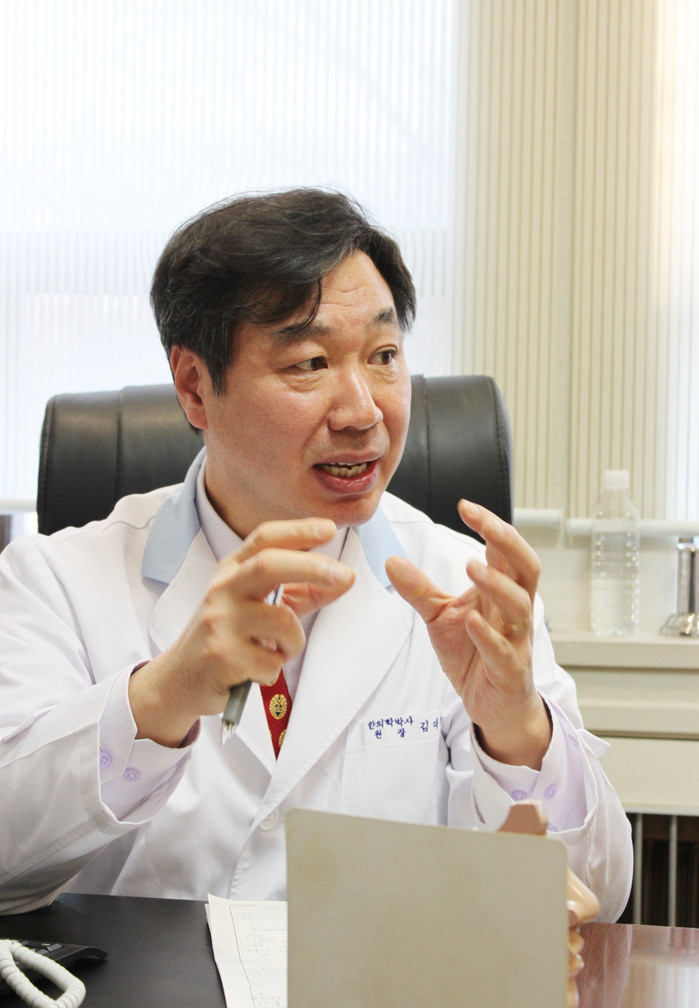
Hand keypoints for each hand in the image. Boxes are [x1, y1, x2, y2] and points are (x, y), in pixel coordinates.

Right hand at [129, 518, 354, 745]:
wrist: (182, 679)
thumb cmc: (228, 637)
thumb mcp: (258, 606)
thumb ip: (301, 592)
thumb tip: (345, 579)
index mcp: (232, 571)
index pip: (264, 539)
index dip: (298, 530)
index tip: (329, 528)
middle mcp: (222, 589)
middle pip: (270, 565)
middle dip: (312, 567)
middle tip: (345, 575)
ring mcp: (219, 621)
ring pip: (282, 622)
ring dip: (294, 642)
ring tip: (278, 651)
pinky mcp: (221, 655)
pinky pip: (272, 661)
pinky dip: (274, 669)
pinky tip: (255, 670)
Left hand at [385, 500, 550, 767]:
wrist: (493, 706)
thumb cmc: (474, 655)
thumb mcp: (439, 617)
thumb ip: (419, 589)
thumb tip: (390, 560)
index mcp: (501, 592)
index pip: (505, 550)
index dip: (491, 525)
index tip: (465, 505)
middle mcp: (515, 612)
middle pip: (527, 568)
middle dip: (508, 542)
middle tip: (483, 523)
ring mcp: (516, 641)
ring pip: (520, 606)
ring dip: (497, 584)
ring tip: (472, 566)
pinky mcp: (510, 672)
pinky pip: (504, 651)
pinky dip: (489, 635)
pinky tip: (472, 621)